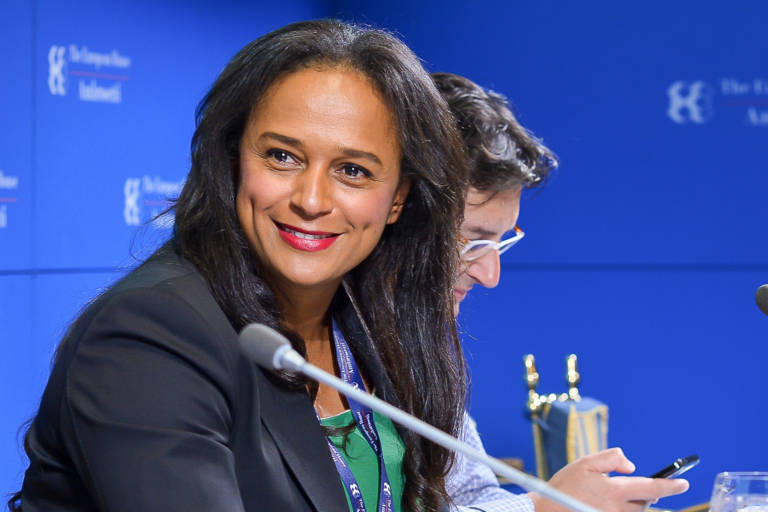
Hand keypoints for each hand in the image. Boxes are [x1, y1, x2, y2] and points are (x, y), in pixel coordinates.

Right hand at [528, 447, 688, 511]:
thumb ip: (611, 458)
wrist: (547, 511)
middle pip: (645, 502)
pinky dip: (625, 509)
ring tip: (614, 496)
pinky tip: (611, 504)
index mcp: (614, 490)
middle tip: (631, 486)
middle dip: (644, 493)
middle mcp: (617, 509)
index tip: (684, 483)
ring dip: (635, 503)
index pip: (650, 487)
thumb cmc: (565, 486)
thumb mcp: (585, 462)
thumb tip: (632, 465)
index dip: (670, 485)